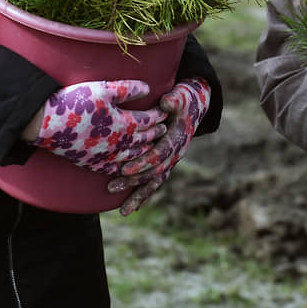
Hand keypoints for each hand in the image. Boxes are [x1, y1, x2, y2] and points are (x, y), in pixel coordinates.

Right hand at [32, 80, 167, 174]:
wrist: (45, 124)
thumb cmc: (75, 102)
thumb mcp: (103, 89)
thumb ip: (128, 89)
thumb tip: (148, 88)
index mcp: (124, 124)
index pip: (148, 120)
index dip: (158, 115)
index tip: (165, 110)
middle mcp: (119, 144)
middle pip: (143, 139)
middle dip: (155, 133)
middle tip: (164, 129)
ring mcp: (105, 156)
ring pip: (132, 157)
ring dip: (144, 151)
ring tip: (150, 146)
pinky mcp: (91, 163)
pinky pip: (112, 169)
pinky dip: (123, 168)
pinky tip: (125, 166)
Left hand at [107, 77, 210, 215]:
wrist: (194, 107)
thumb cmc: (184, 100)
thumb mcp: (181, 96)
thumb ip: (174, 100)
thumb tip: (166, 103)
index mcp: (177, 138)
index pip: (159, 153)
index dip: (143, 162)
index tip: (125, 169)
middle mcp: (175, 153)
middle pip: (154, 171)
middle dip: (133, 181)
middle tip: (112, 187)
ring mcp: (171, 160)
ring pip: (154, 182)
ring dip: (138, 195)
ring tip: (123, 211)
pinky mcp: (166, 163)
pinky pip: (155, 182)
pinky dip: (145, 195)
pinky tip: (133, 208)